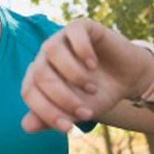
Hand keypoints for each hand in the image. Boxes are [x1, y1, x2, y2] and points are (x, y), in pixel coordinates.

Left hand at [20, 18, 153, 132]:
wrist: (127, 79)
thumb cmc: (97, 95)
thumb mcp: (76, 112)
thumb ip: (50, 119)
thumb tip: (26, 126)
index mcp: (38, 75)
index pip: (29, 91)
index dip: (46, 112)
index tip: (69, 127)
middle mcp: (45, 55)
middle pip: (40, 74)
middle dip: (63, 98)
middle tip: (87, 112)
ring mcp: (62, 38)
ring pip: (52, 50)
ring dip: (73, 75)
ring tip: (91, 88)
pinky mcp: (82, 26)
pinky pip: (73, 31)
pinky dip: (82, 50)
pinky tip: (93, 65)